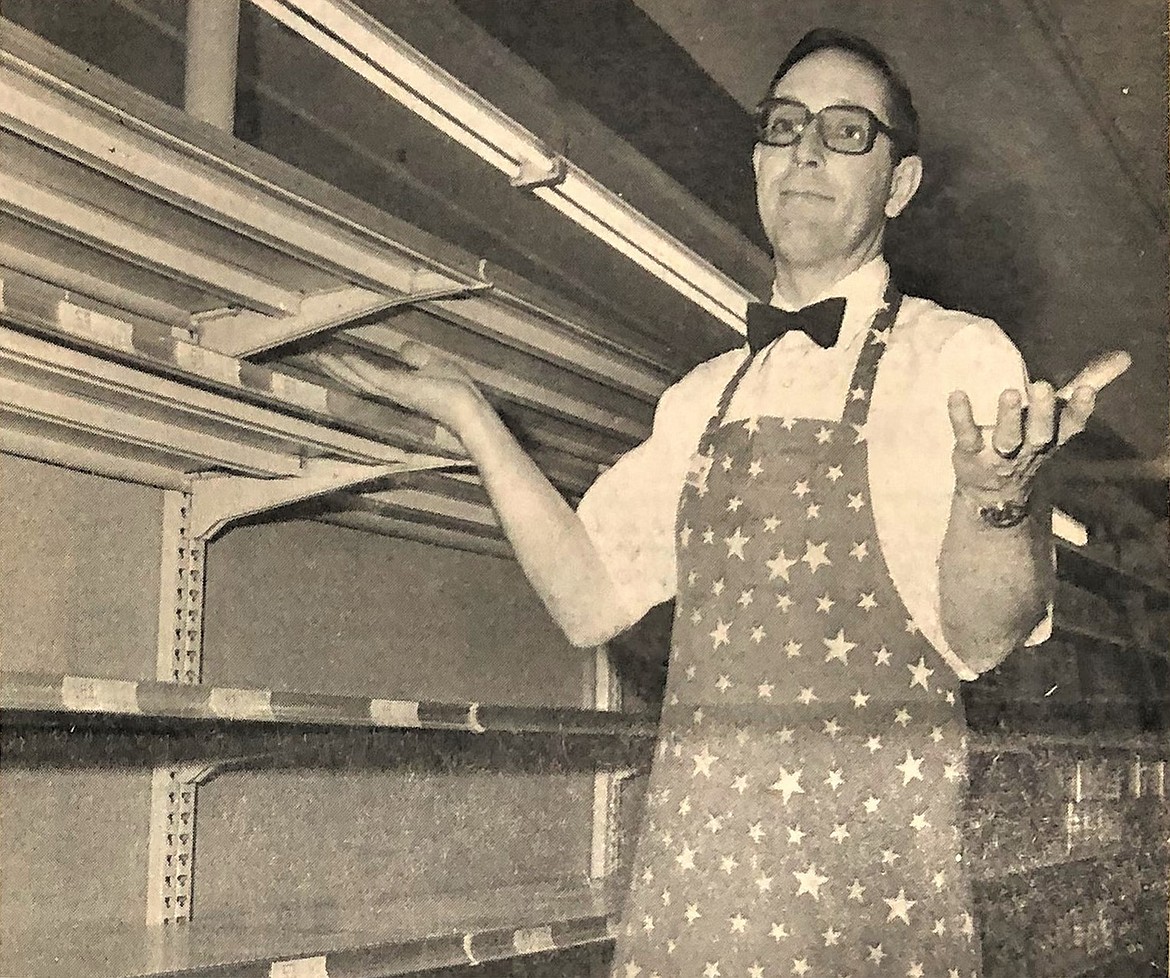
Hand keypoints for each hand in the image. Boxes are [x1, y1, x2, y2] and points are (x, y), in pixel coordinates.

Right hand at [313, 344, 485, 432]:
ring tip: (319, 358)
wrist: (467, 408)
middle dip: (337, 369)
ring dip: (339, 368)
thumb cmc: (457, 390)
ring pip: (360, 379)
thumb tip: (402, 348)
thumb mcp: (434, 365)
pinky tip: (342, 358)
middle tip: (316, 357)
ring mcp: (393, 391)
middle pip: (359, 379)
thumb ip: (416, 358)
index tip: (335, 356)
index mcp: (400, 386)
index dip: (353, 367)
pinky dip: (357, 367)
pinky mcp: (398, 388)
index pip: (370, 376)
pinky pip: (372, 376)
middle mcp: (392, 392)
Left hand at [948, 351, 1130, 505]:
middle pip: (1040, 433)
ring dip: (1008, 418)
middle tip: (1043, 387)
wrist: (993, 492)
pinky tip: (957, 395)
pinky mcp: (969, 453)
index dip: (1079, 410)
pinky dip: (961, 417)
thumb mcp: (1058, 417)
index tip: (1086, 390)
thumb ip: (1088, 384)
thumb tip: (1123, 357)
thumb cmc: (1030, 441)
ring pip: (1006, 438)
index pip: (1071, 425)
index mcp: (1053, 436)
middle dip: (1043, 412)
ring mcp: (998, 454)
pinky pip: (966, 435)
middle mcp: (1029, 448)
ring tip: (1009, 393)